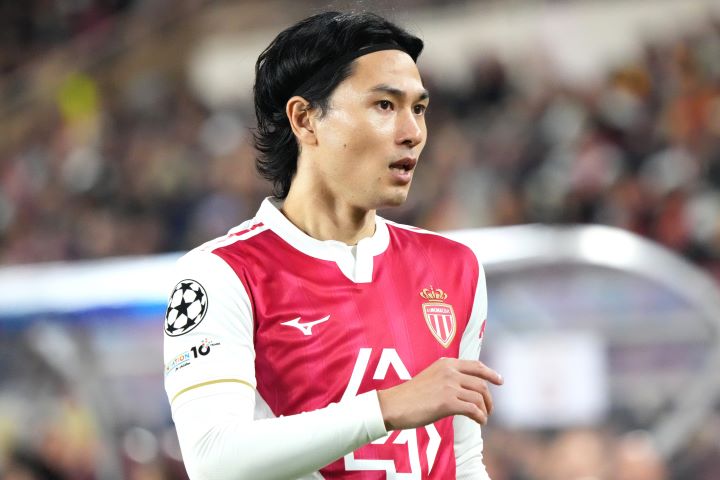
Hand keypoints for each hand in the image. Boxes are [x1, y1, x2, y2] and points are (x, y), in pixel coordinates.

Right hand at [376, 358, 502, 430]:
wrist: (394, 404)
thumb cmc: (410, 395)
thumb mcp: (431, 377)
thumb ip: (447, 377)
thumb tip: (465, 388)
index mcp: (445, 363)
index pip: (475, 365)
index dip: (491, 373)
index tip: (500, 380)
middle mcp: (449, 372)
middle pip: (481, 383)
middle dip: (489, 398)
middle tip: (490, 408)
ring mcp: (449, 386)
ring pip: (479, 397)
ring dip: (485, 410)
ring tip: (483, 418)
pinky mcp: (447, 402)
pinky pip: (473, 409)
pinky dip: (480, 417)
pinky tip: (479, 422)